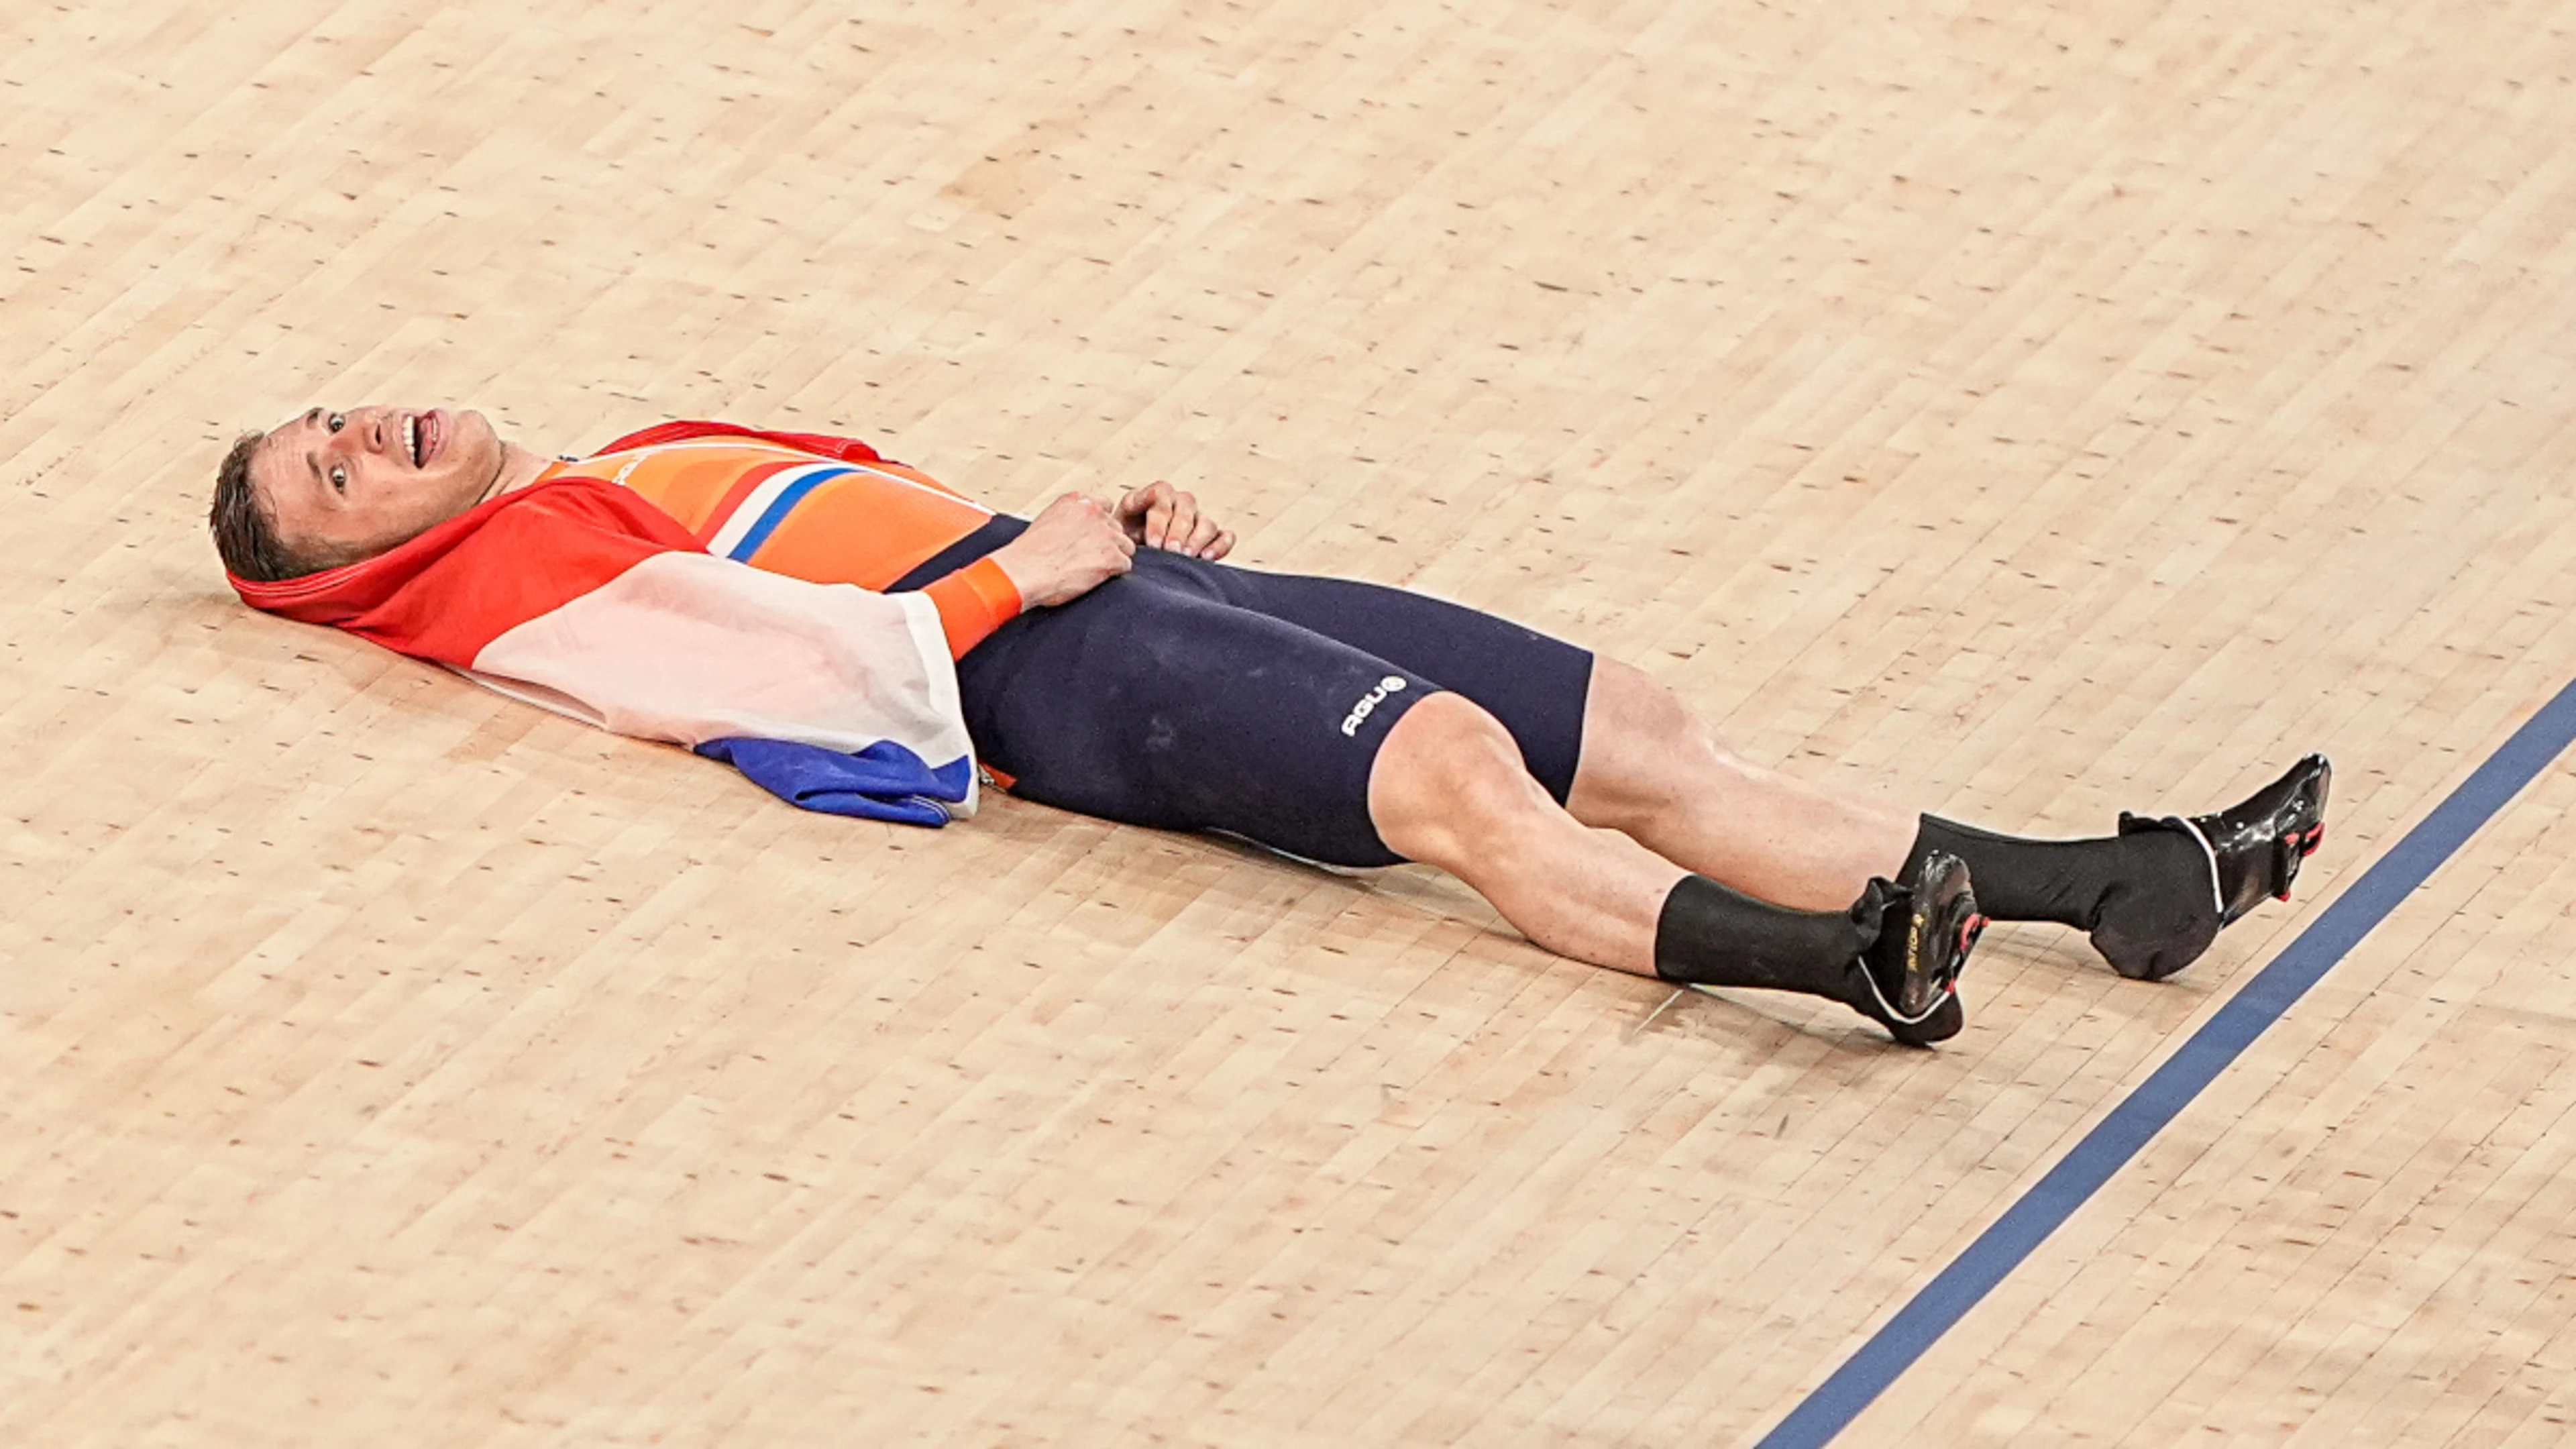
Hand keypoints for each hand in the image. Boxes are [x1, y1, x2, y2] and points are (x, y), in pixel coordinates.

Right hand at [988, 493, 1134, 608]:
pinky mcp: (1112, 557)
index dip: (1100, 525)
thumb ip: (1068, 519)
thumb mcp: (1046, 522)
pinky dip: (1114, 573)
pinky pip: (1125, 565)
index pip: (1104, 506)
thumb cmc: (1028, 554)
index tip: (1092, 537)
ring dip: (1113, 557)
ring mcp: (1106, 535)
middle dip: (1107, 542)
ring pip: (1125, 546)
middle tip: (1090, 557)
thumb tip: (1076, 530)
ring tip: (1092, 569)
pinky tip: (1095, 578)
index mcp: (1077, 501)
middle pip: (1116, 527)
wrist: (1024, 571)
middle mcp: (1094, 513)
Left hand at [1115, 480, 1233, 559]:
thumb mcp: (1120, 521)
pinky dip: (1220, 545)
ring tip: (1187, 557)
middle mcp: (1181, 502)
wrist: (1135, 555)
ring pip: (1206, 522)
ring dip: (1197, 539)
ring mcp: (1199, 518)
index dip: (1159, 521)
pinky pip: (1225, 536)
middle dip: (1178, 531)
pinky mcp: (1213, 536)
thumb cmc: (1127, 537)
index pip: (1162, 497)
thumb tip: (1136, 498)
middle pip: (1186, 509)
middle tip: (1171, 551)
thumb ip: (1130, 506)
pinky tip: (1207, 558)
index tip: (1153, 544)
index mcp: (1159, 493)